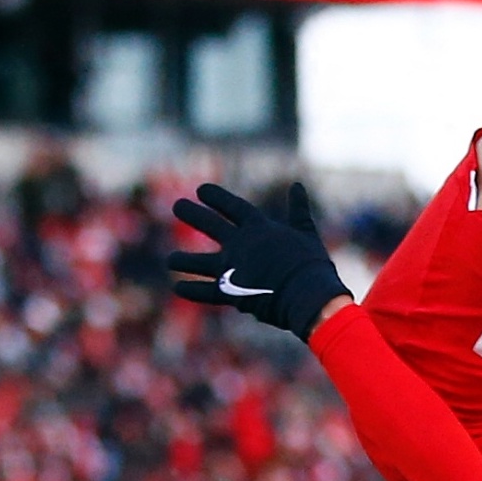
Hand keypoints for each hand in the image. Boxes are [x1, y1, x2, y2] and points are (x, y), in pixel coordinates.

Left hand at [168, 182, 348, 339]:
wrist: (307, 295)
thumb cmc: (311, 264)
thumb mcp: (305, 231)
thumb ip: (298, 210)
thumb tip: (297, 186)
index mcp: (258, 227)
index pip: (231, 206)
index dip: (215, 197)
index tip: (201, 190)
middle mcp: (239, 244)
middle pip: (208, 224)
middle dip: (191, 213)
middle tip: (177, 206)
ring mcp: (232, 268)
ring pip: (198, 262)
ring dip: (182, 260)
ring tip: (170, 260)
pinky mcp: (231, 292)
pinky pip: (205, 291)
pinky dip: (192, 290)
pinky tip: (178, 287)